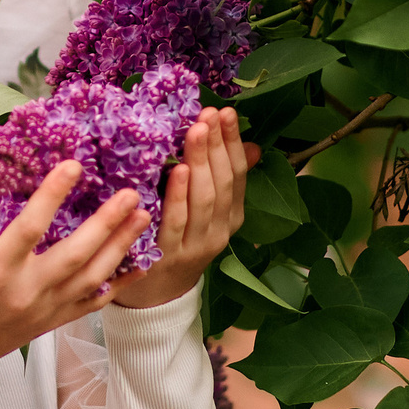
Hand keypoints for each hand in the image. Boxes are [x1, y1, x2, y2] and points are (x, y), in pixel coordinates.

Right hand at [0, 157, 146, 374]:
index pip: (30, 227)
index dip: (53, 195)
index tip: (73, 166)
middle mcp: (26, 291)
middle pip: (76, 254)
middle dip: (107, 223)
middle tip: (130, 193)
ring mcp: (45, 309)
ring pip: (92, 277)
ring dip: (120, 246)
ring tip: (142, 217)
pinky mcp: (54, 321)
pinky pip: (94, 302)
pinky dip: (119, 282)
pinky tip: (139, 261)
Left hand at [112, 108, 253, 308]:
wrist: (157, 296)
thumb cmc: (179, 241)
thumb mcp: (206, 212)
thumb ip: (224, 179)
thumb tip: (251, 145)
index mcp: (232, 218)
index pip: (239, 174)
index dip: (233, 143)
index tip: (226, 112)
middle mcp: (219, 232)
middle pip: (223, 183)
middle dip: (216, 145)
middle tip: (209, 114)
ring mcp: (195, 245)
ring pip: (204, 200)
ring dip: (201, 162)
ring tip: (197, 131)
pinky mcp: (168, 256)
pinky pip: (176, 222)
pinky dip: (178, 195)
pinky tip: (177, 170)